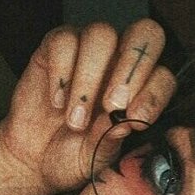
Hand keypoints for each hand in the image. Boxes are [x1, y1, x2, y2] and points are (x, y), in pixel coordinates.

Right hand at [0, 19, 176, 194]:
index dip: (154, 93)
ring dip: (89, 79)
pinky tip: (57, 102)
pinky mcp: (55, 48)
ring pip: (101, 36)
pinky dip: (61, 73)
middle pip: (143, 34)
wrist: (32, 160)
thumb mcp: (95, 160)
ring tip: (75, 120)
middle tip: (112, 106)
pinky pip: (64, 41)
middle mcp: (118, 62)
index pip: (161, 75)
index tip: (136, 119)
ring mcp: (88, 51)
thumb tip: (125, 123)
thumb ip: (110, 141)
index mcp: (139, 90)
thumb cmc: (71, 158)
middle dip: (131, 69)